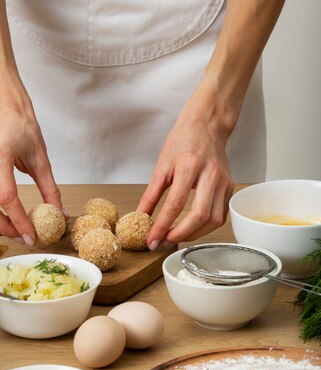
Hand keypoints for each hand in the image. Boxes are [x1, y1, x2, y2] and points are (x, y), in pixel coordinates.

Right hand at [0, 105, 61, 242]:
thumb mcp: (42, 159)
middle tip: (21, 236)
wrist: (5, 112)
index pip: (7, 197)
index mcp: (0, 156)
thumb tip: (59, 214)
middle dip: (2, 226)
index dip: (19, 220)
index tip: (31, 235)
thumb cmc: (23, 130)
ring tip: (9, 228)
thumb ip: (50, 188)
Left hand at [137, 108, 233, 247]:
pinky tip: (192, 228)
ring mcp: (223, 182)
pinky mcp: (230, 188)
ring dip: (194, 234)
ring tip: (177, 237)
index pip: (176, 204)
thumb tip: (139, 217)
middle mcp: (210, 175)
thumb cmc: (183, 142)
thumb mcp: (162, 166)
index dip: (163, 226)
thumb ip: (151, 194)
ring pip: (214, 220)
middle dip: (180, 234)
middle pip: (199, 215)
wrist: (206, 127)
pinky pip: (221, 215)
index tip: (152, 239)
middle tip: (164, 242)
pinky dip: (206, 227)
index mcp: (190, 166)